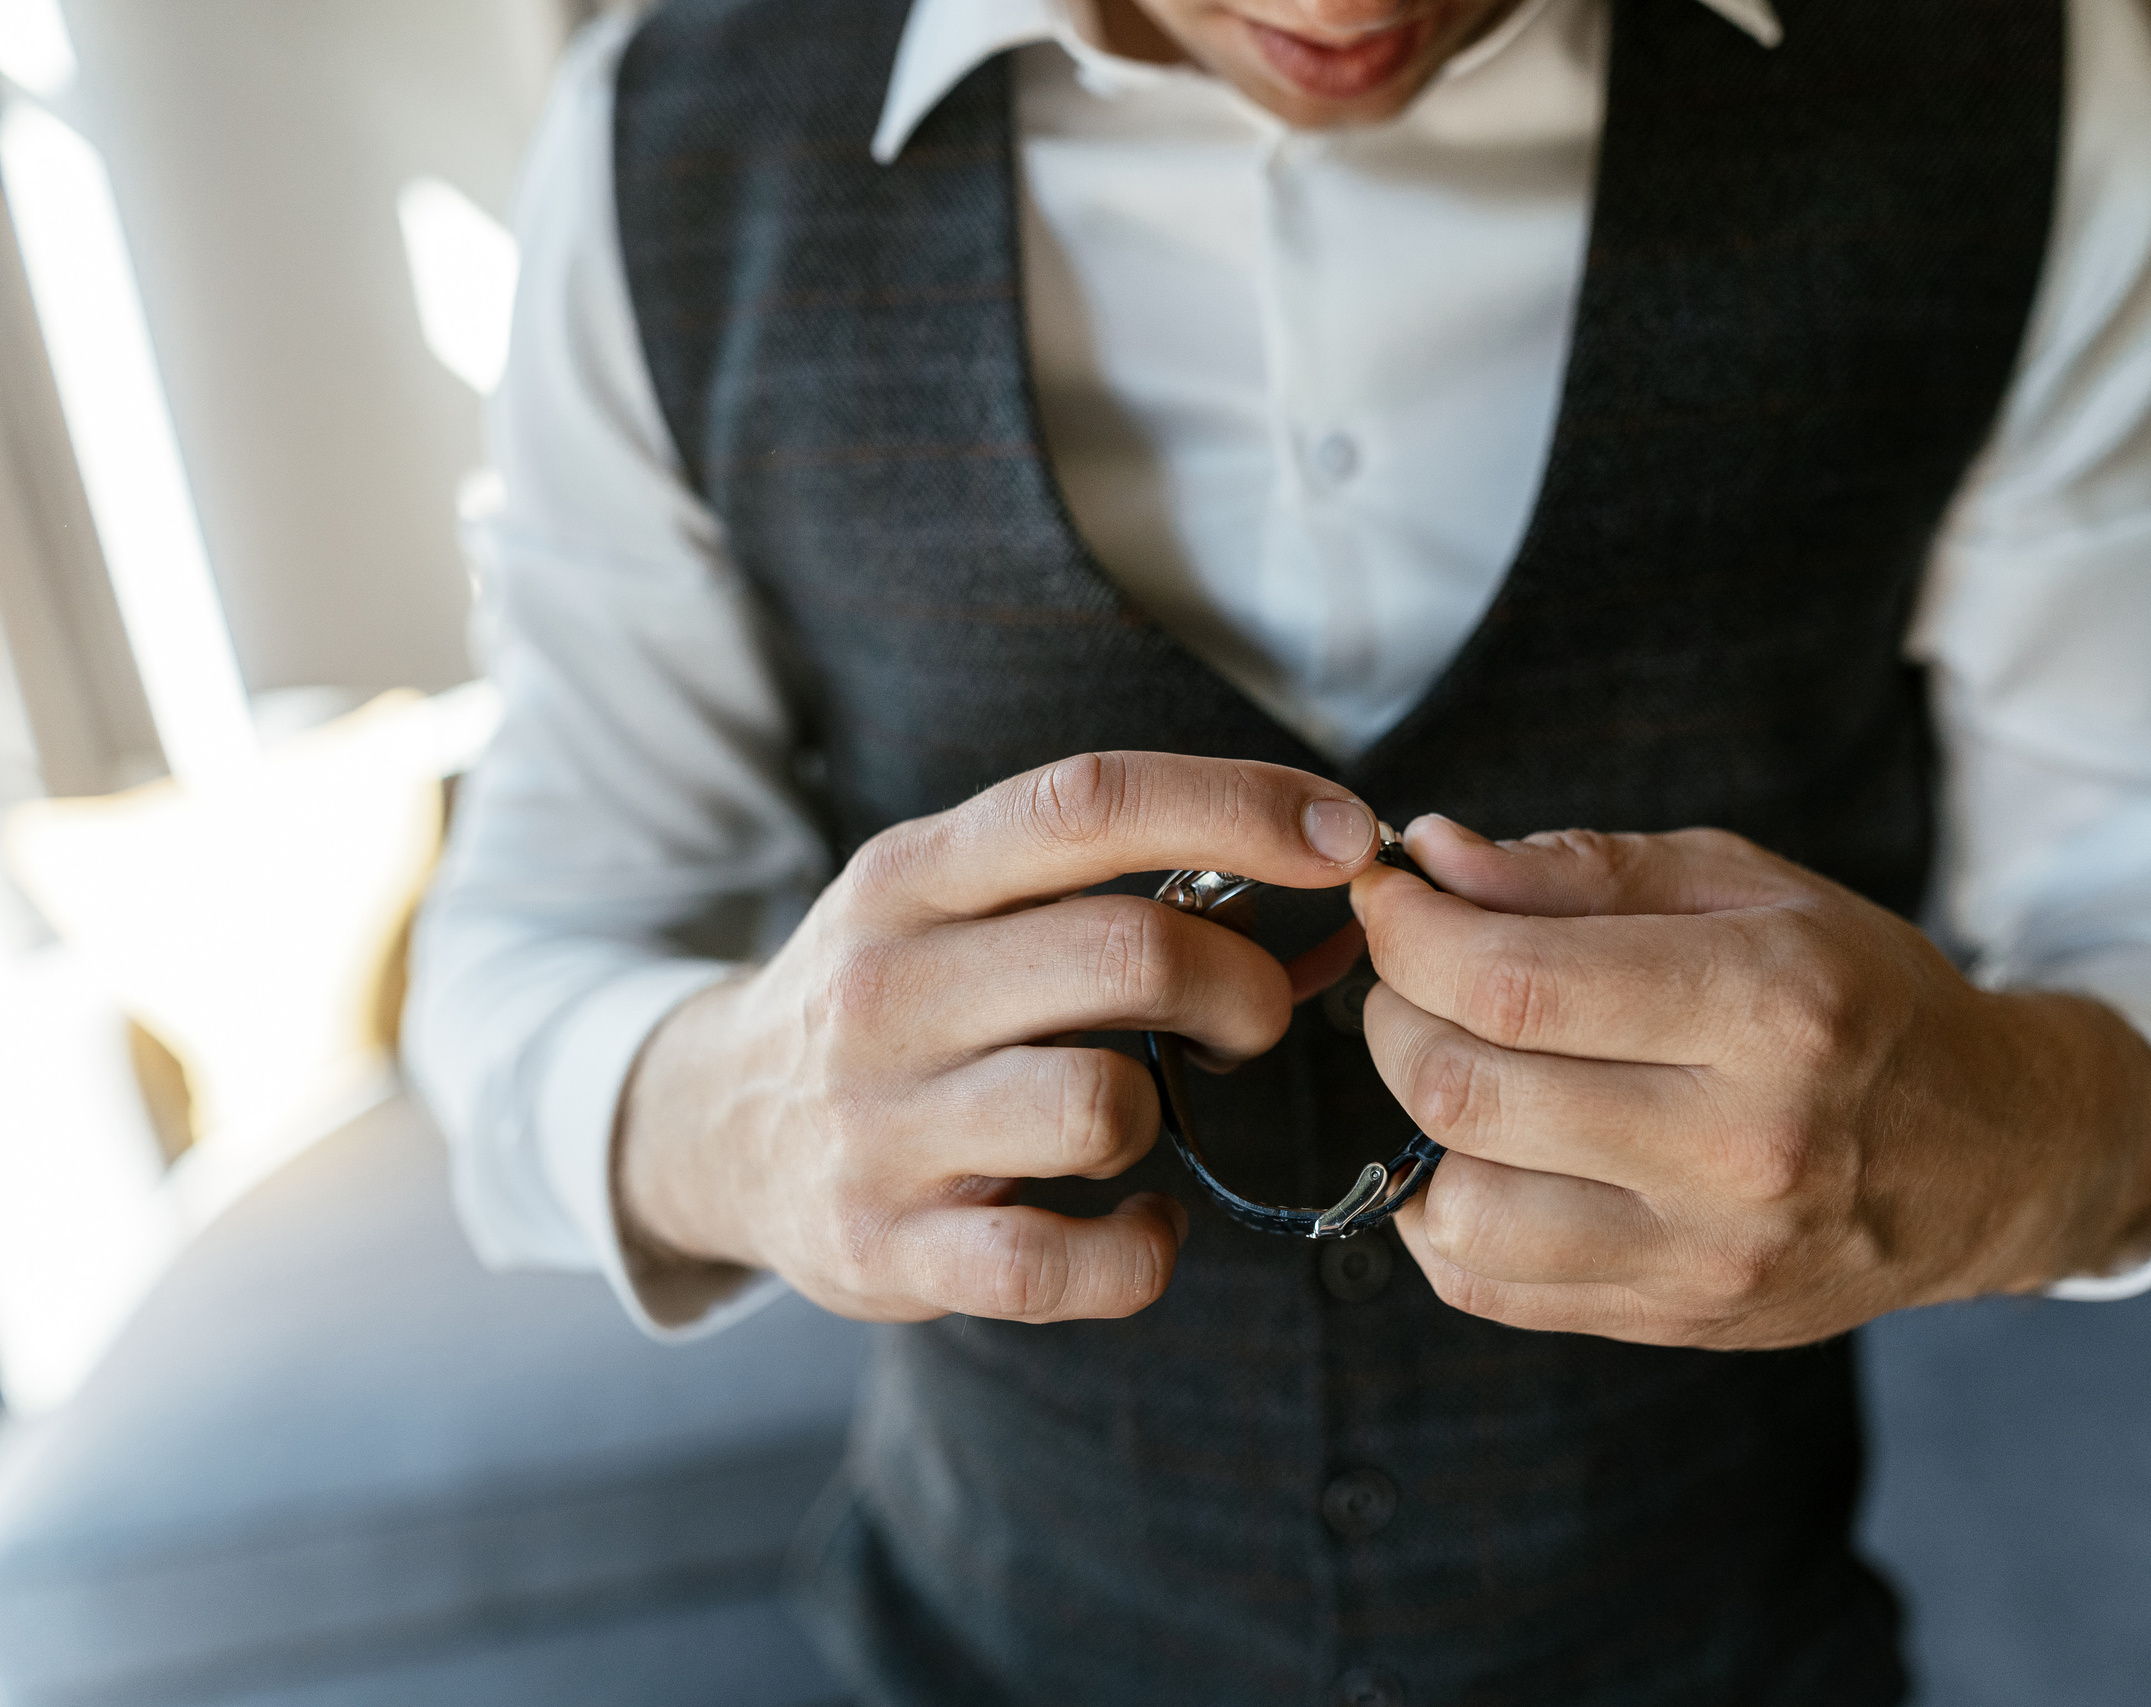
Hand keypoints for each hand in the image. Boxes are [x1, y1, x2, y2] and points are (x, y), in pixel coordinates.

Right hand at [616, 752, 1379, 1323]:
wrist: (708, 1129)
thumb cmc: (892, 1003)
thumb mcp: (960, 908)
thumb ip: (1121, 895)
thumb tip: (1337, 917)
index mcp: (913, 875)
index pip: (1089, 801)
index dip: (1239, 806)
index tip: (1349, 836)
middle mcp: (886, 986)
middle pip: (1127, 952)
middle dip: (1238, 985)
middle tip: (1249, 1021)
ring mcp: (878, 1125)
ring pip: (1104, 1106)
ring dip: (1171, 1116)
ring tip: (1149, 1118)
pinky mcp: (886, 1250)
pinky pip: (1062, 1265)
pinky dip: (1139, 1253)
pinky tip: (1138, 1226)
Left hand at [1350, 818, 2150, 1349]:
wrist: (1996, 1155)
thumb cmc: (1860, 995)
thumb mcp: (1748, 887)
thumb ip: (1581, 870)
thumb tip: (1432, 859)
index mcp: (1767, 1006)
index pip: (1510, 981)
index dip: (1409, 932)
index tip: (1390, 898)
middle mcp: (1740, 1146)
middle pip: (1462, 1089)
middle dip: (1394, 1013)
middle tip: (1416, 975)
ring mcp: (1709, 1255)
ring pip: (1458, 1205)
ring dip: (1414, 1119)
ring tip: (1456, 1063)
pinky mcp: (1678, 1320)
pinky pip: (1488, 1286)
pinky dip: (1445, 1213)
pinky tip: (1487, 1152)